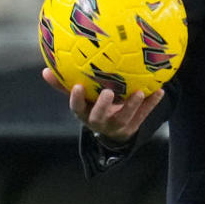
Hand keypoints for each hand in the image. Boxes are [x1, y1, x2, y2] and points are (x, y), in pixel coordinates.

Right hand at [41, 67, 163, 143]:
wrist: (114, 132)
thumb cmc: (94, 108)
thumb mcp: (81, 100)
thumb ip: (65, 86)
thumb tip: (45, 71)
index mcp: (86, 114)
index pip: (77, 108)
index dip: (77, 99)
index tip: (78, 87)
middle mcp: (100, 121)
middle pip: (100, 116)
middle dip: (104, 105)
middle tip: (109, 92)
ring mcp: (118, 125)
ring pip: (125, 117)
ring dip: (133, 105)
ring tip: (140, 92)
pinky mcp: (134, 125)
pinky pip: (144, 115)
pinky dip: (152, 104)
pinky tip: (159, 90)